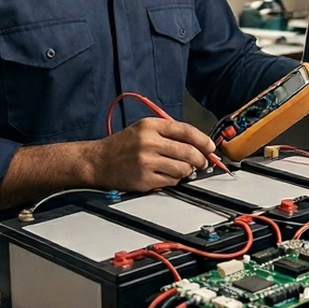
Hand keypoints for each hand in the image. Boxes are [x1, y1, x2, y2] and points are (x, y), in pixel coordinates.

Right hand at [88, 117, 215, 192]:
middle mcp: (149, 142)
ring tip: (181, 170)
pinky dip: (173, 180)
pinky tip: (165, 176)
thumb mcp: (143, 129)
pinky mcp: (144, 179)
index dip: (203, 140)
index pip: (186, 131)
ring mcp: (146, 161)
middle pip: (188, 152)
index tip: (211, 148)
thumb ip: (168, 133)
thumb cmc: (122, 146)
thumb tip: (197, 144)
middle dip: (200, 160)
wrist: (98, 161)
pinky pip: (171, 182)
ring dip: (187, 172)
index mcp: (150, 126)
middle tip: (202, 163)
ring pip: (182, 169)